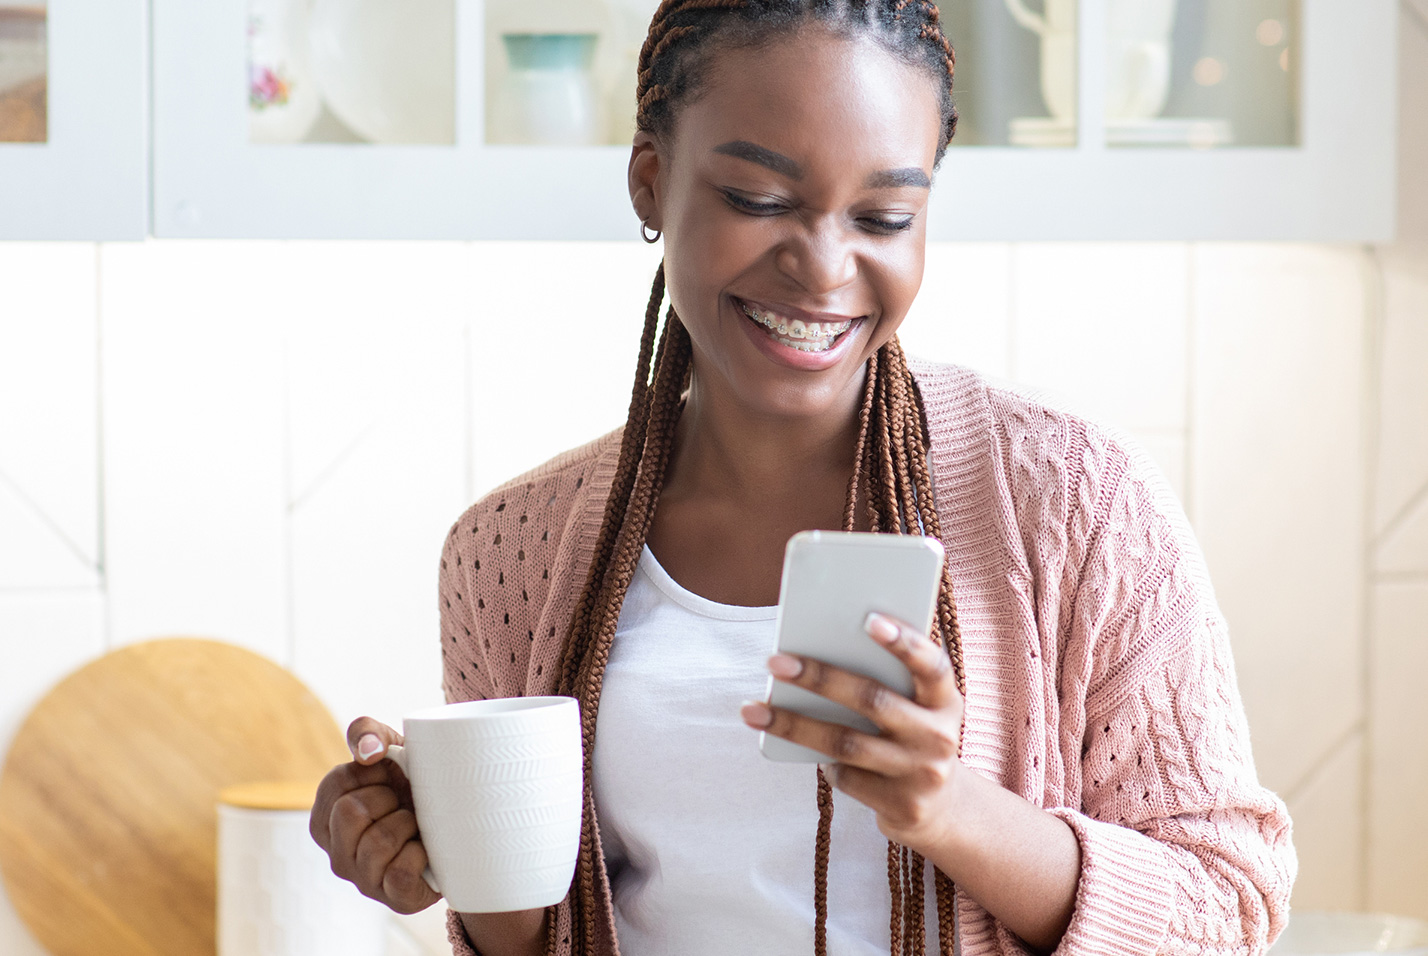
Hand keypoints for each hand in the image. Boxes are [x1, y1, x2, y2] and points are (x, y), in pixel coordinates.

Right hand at [310, 717, 441, 914]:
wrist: (461, 820)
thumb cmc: (415, 782)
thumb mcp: (392, 747)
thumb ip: (367, 732)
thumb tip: (367, 751)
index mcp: (325, 819)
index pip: (336, 784)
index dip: (372, 772)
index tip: (388, 776)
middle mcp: (337, 854)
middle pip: (349, 812)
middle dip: (386, 797)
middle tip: (403, 802)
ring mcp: (364, 880)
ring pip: (377, 842)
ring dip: (407, 823)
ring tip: (416, 825)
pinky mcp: (395, 899)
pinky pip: (400, 872)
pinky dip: (420, 853)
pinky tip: (425, 849)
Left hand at [740, 612, 965, 854]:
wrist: (941, 809)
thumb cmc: (912, 737)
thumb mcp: (917, 708)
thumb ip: (888, 681)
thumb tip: (819, 650)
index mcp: (946, 701)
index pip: (932, 665)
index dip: (905, 643)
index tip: (869, 620)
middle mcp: (939, 736)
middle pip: (872, 700)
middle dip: (819, 678)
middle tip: (775, 661)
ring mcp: (921, 774)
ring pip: (845, 743)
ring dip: (793, 724)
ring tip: (752, 709)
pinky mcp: (900, 806)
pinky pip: (845, 777)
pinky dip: (820, 761)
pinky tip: (797, 747)